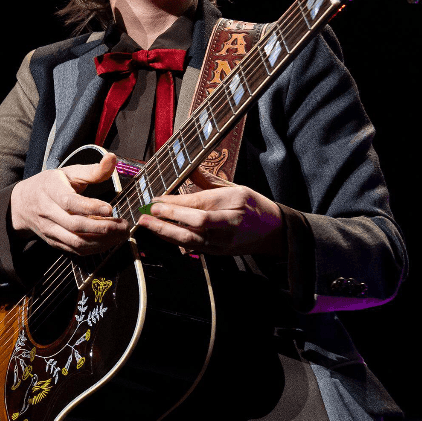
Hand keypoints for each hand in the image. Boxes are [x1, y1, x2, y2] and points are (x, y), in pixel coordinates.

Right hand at [10, 153, 129, 254]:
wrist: (23, 204)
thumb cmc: (50, 185)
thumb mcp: (69, 172)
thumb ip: (93, 169)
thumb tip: (112, 158)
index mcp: (50, 190)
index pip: (70, 202)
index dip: (90, 207)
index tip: (110, 209)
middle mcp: (48, 212)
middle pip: (75, 225)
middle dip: (102, 228)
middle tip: (123, 225)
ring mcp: (50, 230)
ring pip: (76, 242)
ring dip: (101, 241)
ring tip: (120, 235)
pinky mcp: (54, 242)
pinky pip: (75, 250)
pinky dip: (94, 249)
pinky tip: (109, 242)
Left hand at [136, 169, 283, 256]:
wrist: (273, 232)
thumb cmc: (253, 206)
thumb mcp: (235, 187)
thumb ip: (207, 180)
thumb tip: (187, 168)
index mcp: (234, 201)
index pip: (199, 202)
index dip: (175, 203)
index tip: (156, 200)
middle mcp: (229, 223)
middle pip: (196, 222)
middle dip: (169, 218)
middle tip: (147, 213)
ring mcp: (224, 241)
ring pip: (192, 239)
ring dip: (166, 232)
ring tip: (148, 225)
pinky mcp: (219, 252)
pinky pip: (193, 248)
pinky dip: (175, 241)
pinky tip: (161, 234)